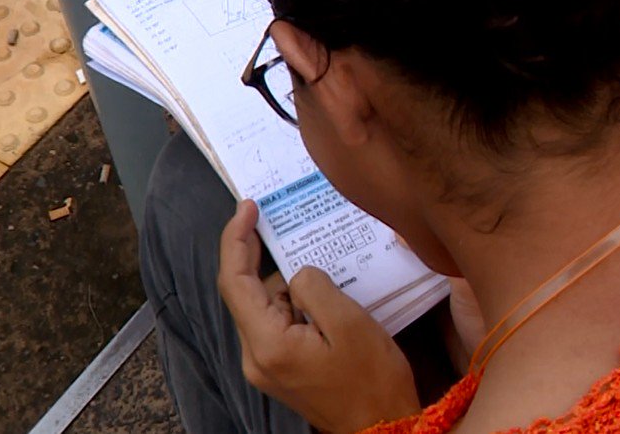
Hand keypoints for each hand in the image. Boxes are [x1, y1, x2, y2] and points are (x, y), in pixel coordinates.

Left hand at [218, 200, 420, 433]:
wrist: (385, 430)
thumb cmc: (373, 382)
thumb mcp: (350, 324)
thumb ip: (314, 287)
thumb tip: (297, 273)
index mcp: (268, 344)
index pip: (235, 281)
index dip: (236, 239)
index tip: (248, 207)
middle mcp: (256, 356)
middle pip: (245, 291)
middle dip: (256, 252)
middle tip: (271, 216)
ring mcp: (266, 364)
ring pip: (263, 305)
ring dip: (281, 277)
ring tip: (309, 251)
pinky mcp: (280, 367)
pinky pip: (276, 321)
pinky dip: (291, 298)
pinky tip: (315, 285)